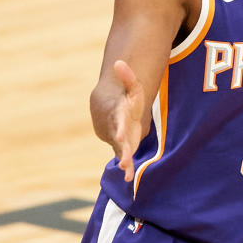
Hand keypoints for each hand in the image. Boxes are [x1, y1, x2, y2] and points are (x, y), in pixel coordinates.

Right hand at [109, 59, 146, 181]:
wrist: (110, 109)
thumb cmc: (126, 98)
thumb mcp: (132, 87)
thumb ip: (127, 77)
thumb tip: (119, 62)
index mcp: (117, 114)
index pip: (118, 122)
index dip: (118, 129)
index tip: (119, 136)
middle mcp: (115, 128)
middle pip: (118, 140)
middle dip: (121, 149)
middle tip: (124, 160)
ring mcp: (117, 138)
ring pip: (119, 150)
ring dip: (123, 160)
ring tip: (126, 171)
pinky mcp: (122, 146)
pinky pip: (122, 156)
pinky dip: (125, 167)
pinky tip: (128, 179)